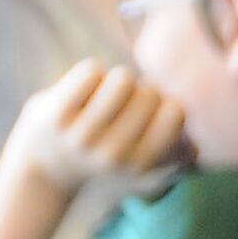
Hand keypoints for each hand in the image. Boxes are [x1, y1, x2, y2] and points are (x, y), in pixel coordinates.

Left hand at [10, 61, 189, 188]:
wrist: (42, 168)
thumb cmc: (100, 153)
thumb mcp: (137, 161)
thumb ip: (170, 155)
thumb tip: (196, 149)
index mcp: (139, 164)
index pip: (176, 112)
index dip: (163, 103)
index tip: (145, 113)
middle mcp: (113, 154)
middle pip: (150, 93)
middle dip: (138, 91)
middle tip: (118, 107)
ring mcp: (82, 135)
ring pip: (122, 78)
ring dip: (115, 79)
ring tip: (102, 95)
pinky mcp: (55, 114)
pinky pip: (90, 70)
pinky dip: (89, 73)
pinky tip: (79, 91)